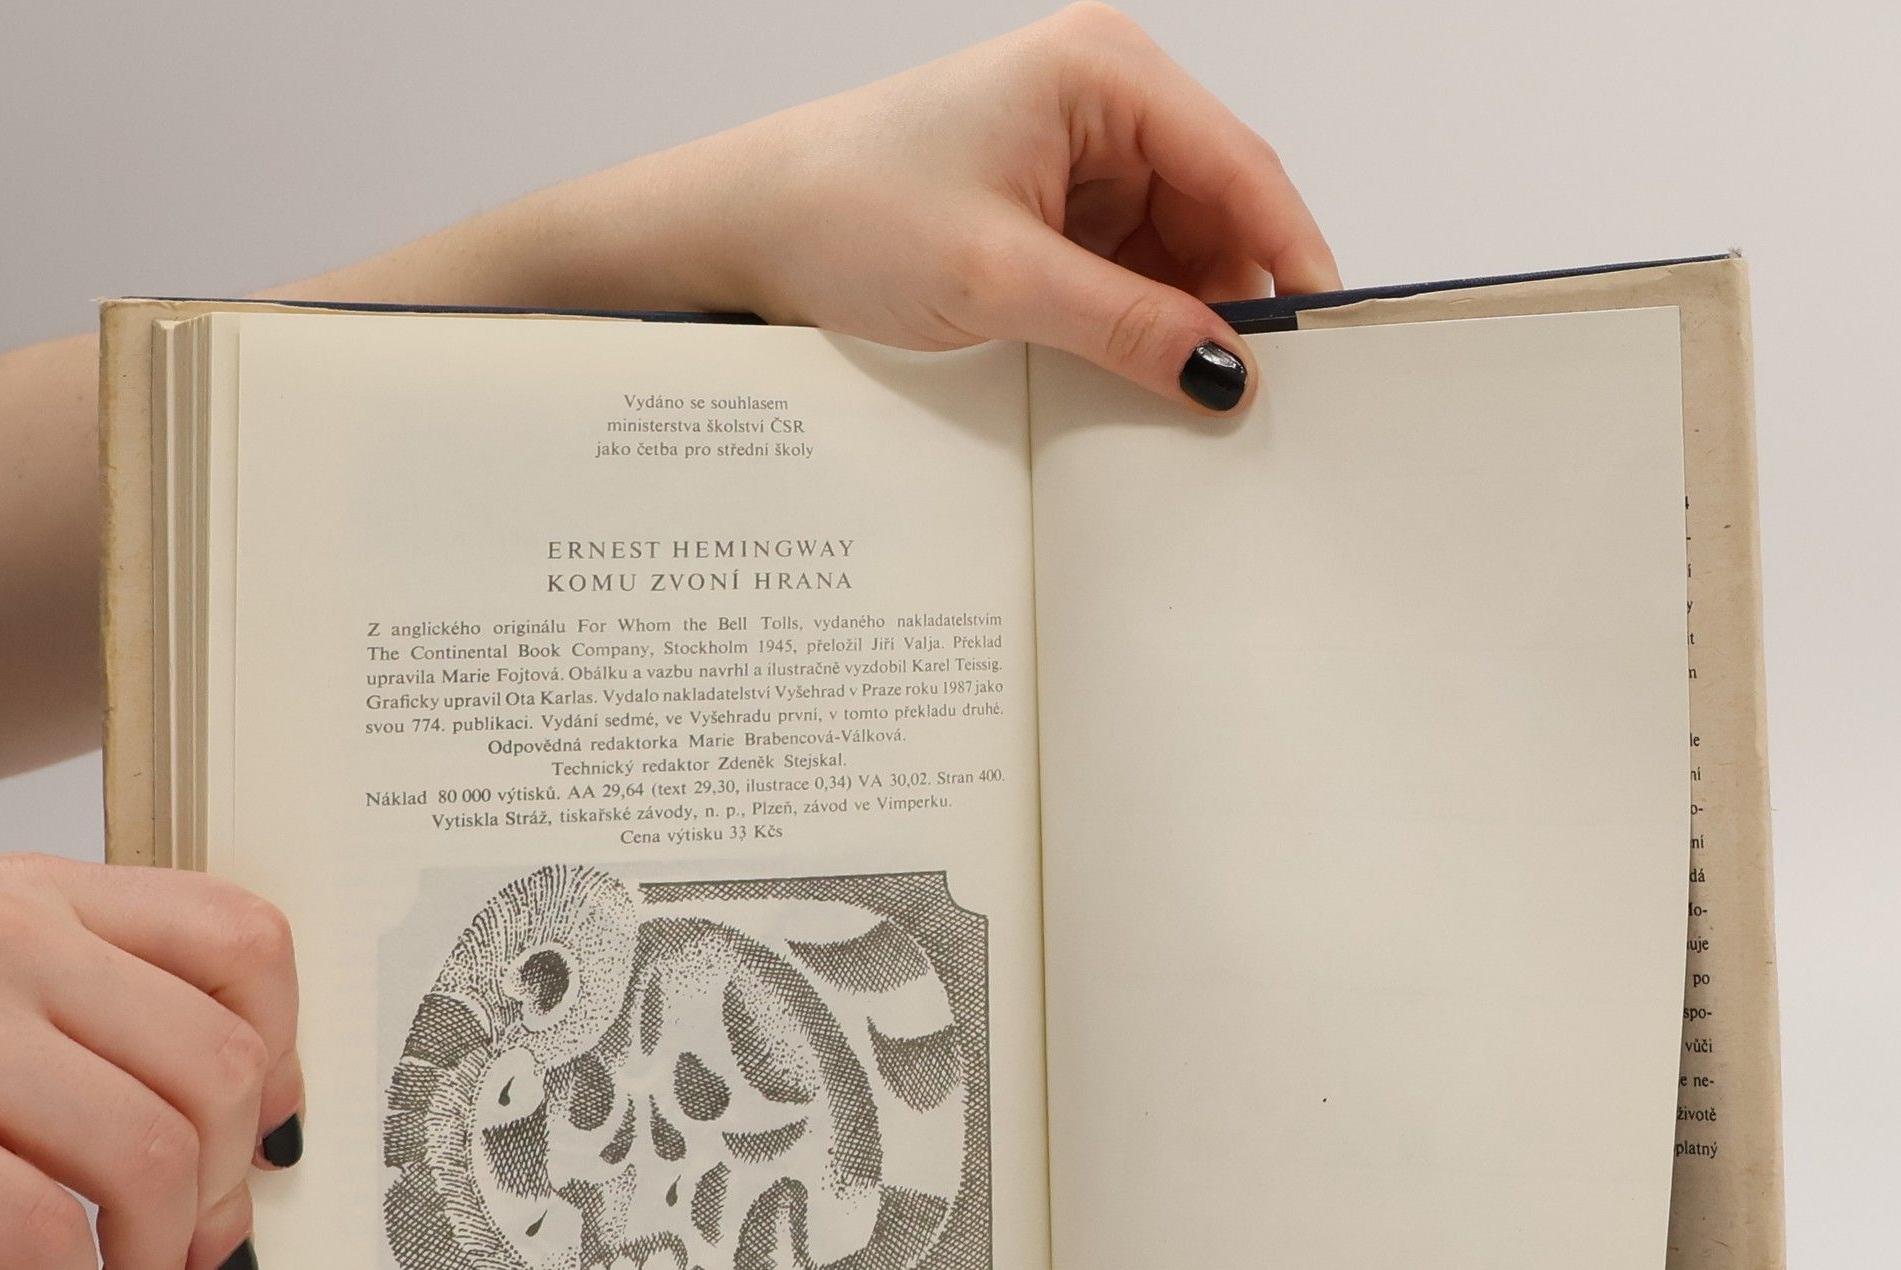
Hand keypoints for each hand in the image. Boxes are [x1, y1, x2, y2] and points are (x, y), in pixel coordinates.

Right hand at [0, 855, 303, 1269]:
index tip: (272, 1140)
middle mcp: (4, 938)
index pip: (243, 939)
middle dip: (232, 1192)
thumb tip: (255, 1132)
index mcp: (41, 894)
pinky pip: (41, 1224)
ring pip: (153, 1150)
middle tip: (199, 1259)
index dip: (288, 1055)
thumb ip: (104, 1009)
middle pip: (219, 1066)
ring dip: (157, 1258)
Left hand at [536, 4, 1338, 413]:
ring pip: (1178, 247)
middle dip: (1235, 299)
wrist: (745, 231)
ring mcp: (1078, 153)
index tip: (1324, 346)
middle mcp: (1102, 99)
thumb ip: (1126, 326)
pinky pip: (1129, 268)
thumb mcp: (1000, 280)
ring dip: (1184, 319)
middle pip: (1218, 208)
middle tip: (1254, 399)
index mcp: (1102, 72)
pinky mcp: (1052, 205)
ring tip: (1184, 398)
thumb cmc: (844, 213)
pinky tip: (1139, 375)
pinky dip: (1140, 322)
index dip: (1290, 257)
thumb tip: (1227, 374)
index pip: (1239, 165)